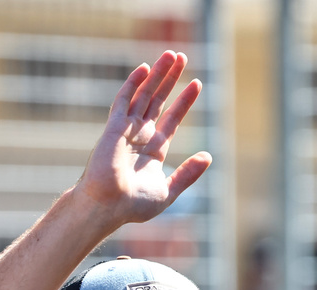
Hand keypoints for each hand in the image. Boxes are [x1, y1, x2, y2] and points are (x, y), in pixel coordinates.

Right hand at [76, 50, 211, 226]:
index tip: (196, 84)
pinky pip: (124, 101)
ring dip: (158, 75)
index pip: (172, 119)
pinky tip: (145, 69)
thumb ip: (188, 174)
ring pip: (144, 95)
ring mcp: (126, 130)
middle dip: (170, 79)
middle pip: (158, 100)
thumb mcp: (168, 190)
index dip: (183, 101)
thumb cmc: (133, 205)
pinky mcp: (114, 127)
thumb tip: (207, 156)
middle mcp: (140, 136)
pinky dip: (134, 84)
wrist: (108, 207)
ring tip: (171, 55)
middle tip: (182, 57)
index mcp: (154, 150)